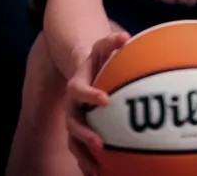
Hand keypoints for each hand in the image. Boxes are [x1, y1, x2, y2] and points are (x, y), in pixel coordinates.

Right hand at [64, 31, 129, 175]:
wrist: (82, 70)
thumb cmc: (96, 59)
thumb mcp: (102, 47)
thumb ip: (110, 41)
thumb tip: (124, 36)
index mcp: (76, 86)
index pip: (79, 90)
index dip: (90, 95)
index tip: (105, 100)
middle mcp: (73, 106)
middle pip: (73, 122)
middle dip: (85, 134)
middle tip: (100, 143)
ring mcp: (75, 121)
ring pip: (75, 142)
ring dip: (85, 156)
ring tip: (96, 171)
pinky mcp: (81, 132)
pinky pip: (83, 150)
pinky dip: (89, 163)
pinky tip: (101, 175)